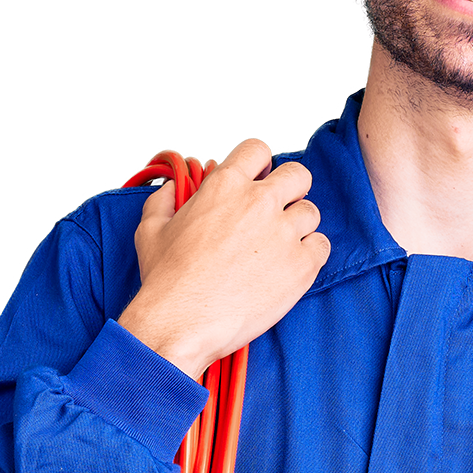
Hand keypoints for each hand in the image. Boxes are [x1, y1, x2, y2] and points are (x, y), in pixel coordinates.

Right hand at [117, 138, 330, 379]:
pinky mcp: (302, 265)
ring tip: (279, 248)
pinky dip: (311, 254)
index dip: (261, 165)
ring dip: (299, 226)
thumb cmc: (166, 279)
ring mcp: (284, 232)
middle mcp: (259, 202)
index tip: (259, 182)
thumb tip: (171, 189)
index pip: (258, 149)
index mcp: (225, 185)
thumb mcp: (150, 230)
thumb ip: (163, 201)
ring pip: (311, 212)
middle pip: (298, 175)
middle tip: (278, 213)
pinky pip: (322, 246)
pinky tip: (291, 267)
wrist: (183, 323)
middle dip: (291, 190)